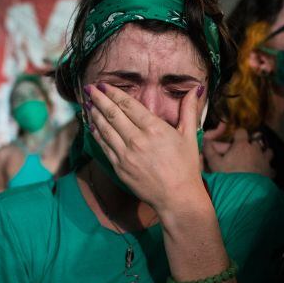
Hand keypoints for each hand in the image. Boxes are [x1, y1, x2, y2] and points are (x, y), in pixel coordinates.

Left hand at [85, 83, 207, 213]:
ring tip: (87, 103)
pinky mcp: (119, 167)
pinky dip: (96, 133)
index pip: (128, 105)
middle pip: (112, 114)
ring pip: (104, 129)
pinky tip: (91, 125)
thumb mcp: (190, 135)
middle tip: (90, 89)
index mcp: (154, 128)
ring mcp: (126, 155)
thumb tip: (196, 88)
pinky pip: (104, 146)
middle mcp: (137, 139)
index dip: (114, 93)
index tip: (104, 85)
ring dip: (94, 114)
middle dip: (99, 99)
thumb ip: (189, 109)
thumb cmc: (186, 166)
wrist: (177, 197)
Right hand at [203, 127, 274, 177]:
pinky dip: (268, 169)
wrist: (243, 193)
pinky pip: (272, 167)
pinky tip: (263, 174)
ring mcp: (264, 160)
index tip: (233, 142)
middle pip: (255, 141)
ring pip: (267, 151)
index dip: (237, 136)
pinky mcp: (270, 171)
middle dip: (250, 145)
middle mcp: (255, 149)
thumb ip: (209, 150)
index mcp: (242, 145)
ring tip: (257, 160)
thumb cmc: (228, 176)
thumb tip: (205, 140)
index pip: (242, 131)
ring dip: (263, 154)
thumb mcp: (214, 164)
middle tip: (243, 153)